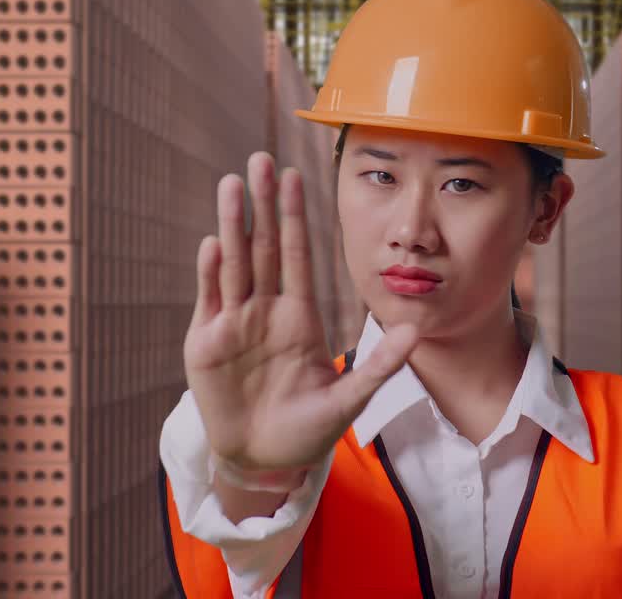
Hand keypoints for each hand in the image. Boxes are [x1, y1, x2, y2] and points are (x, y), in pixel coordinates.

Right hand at [184, 151, 418, 480]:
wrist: (265, 461)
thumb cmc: (307, 429)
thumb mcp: (349, 399)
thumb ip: (379, 365)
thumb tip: (415, 330)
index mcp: (300, 316)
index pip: (297, 254)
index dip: (297, 216)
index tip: (296, 176)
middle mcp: (265, 310)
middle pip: (263, 247)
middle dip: (262, 205)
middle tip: (259, 160)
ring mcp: (234, 323)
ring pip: (234, 264)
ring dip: (233, 224)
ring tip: (232, 185)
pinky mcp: (206, 344)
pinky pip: (211, 300)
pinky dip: (211, 273)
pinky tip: (214, 243)